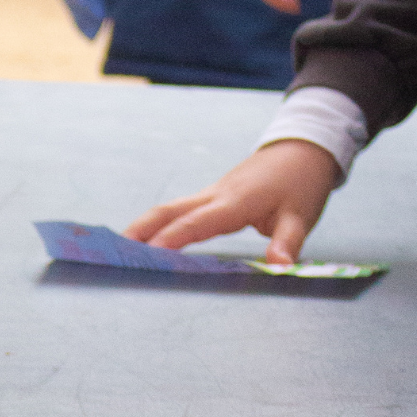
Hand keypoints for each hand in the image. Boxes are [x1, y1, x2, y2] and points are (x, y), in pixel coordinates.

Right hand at [125, 140, 339, 261]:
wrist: (302, 150)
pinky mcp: (210, 197)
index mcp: (235, 202)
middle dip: (140, 231)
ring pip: (168, 209)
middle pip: (168, 211)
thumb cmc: (302, 184)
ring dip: (142, 227)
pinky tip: (145, 240)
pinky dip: (157, 224)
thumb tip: (280, 266)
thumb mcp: (301, 215)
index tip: (150, 254)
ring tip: (118, 249)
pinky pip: (177, 210)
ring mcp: (209, 194)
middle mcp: (215, 196)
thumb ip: (287, 242)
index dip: (173, 238)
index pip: (198, 222)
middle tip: (114, 252)